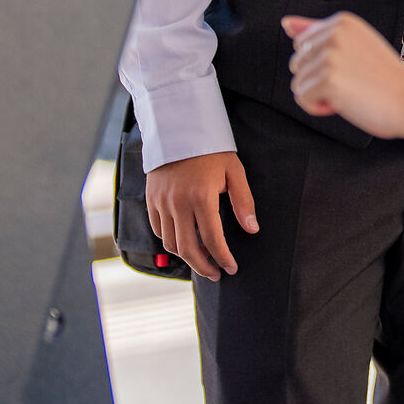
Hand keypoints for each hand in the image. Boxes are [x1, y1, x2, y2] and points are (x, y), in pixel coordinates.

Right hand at [145, 151, 257, 280]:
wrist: (179, 128)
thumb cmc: (211, 150)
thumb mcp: (234, 171)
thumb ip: (243, 202)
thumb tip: (252, 229)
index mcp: (201, 196)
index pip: (212, 239)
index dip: (223, 258)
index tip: (231, 268)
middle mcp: (177, 203)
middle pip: (187, 249)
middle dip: (203, 267)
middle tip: (216, 275)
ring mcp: (161, 202)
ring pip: (170, 243)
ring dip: (187, 257)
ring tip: (203, 261)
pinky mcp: (151, 199)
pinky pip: (159, 230)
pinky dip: (170, 241)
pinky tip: (185, 242)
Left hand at [284, 13, 403, 137]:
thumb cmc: (387, 79)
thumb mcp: (354, 46)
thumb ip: (318, 33)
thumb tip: (286, 23)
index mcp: (342, 21)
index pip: (303, 46)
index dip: (323, 65)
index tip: (352, 69)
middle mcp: (335, 33)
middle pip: (297, 63)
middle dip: (318, 80)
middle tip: (353, 83)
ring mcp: (331, 55)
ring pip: (298, 83)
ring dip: (319, 96)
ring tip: (350, 93)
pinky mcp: (328, 79)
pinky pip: (302, 99)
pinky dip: (318, 108)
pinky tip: (344, 103)